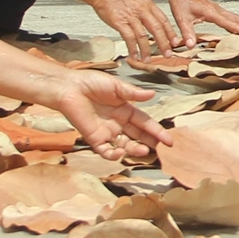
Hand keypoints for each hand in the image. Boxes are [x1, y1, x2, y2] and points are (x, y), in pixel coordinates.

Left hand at [42, 72, 165, 161]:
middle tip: (163, 151)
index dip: (157, 131)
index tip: (169, 140)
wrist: (69, 87)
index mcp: (126, 110)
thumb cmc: (91, 82)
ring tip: (145, 151)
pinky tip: (122, 152)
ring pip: (125, 146)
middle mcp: (118, 123)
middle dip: (151, 143)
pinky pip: (106, 151)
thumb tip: (152, 95)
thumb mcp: (116, 86)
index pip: (145, 122)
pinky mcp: (94, 138)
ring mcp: (107, 132)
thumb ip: (133, 93)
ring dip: (136, 150)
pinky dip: (114, 154)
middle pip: (138, 136)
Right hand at [91, 0, 180, 63]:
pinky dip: (132, 48)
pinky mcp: (120, 22)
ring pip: (143, 36)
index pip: (164, 20)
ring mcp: (131, 16)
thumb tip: (156, 27)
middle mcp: (142, 10)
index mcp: (148, 5)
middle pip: (157, 29)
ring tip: (147, 59)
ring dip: (146, 50)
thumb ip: (148, 13)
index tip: (175, 43)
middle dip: (163, 44)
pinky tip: (134, 55)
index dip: (170, 33)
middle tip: (167, 54)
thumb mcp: (139, 2)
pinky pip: (129, 38)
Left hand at [162, 0, 238, 49]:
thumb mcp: (181, 19)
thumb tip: (191, 46)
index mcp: (210, 11)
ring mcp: (217, 9)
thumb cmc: (180, 2)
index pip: (226, 21)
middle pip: (236, 18)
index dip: (236, 28)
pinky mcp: (216, 9)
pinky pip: (231, 16)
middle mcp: (216, 9)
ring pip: (235, 17)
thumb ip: (187, 33)